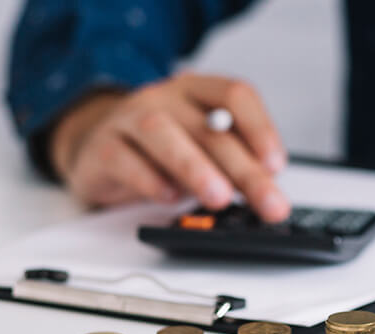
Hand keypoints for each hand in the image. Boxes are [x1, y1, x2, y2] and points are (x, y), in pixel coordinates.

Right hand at [51, 72, 290, 221]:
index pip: (236, 95)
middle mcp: (165, 98)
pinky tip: (169, 197)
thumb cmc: (162, 151)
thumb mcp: (202, 150)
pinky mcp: (102, 147)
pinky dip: (148, 180)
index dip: (260, 128)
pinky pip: (122, 158)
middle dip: (244, 169)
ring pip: (161, 133)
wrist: (98, 149)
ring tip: (220, 197)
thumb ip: (233, 163)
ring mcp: (129, 119)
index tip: (276, 165)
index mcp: (198, 91)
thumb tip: (267, 192)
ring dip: (195, 167)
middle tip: (268, 202)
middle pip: (209, 127)